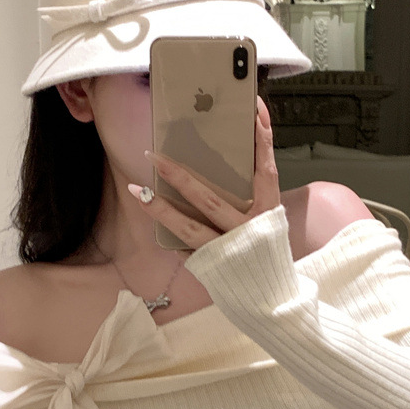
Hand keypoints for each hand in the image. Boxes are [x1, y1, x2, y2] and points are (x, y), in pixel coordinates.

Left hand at [127, 98, 279, 252]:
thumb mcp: (269, 219)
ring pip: (188, 227)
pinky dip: (169, 236)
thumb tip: (233, 158)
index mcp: (268, 212)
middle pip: (209, 199)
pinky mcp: (212, 267)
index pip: (265, 169)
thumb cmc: (267, 252)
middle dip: (179, 176)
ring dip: (160, 208)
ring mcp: (227, 251)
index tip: (252, 110)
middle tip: (154, 155)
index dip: (261, 140)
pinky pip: (185, 250)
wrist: (271, 299)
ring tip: (138, 190)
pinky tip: (152, 220)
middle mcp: (248, 230)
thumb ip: (255, 192)